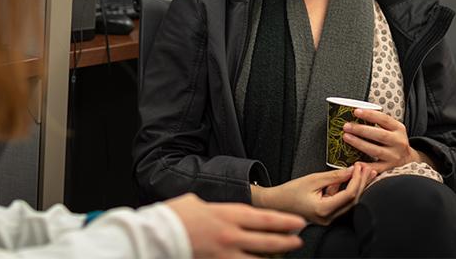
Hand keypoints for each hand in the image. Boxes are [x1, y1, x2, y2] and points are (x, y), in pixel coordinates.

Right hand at [165, 193, 305, 257]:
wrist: (158, 235)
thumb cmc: (173, 216)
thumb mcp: (194, 202)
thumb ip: (209, 207)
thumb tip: (209, 208)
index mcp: (226, 214)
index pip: (263, 218)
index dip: (283, 221)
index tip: (297, 222)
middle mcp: (230, 234)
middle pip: (266, 240)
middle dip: (286, 241)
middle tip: (298, 241)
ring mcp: (225, 254)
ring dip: (273, 258)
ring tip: (283, 257)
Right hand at [249, 164, 375, 224]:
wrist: (277, 203)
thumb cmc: (290, 192)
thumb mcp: (313, 179)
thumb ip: (334, 176)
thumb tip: (352, 171)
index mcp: (324, 210)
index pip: (349, 195)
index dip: (357, 179)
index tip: (360, 166)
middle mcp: (329, 218)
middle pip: (353, 200)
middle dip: (362, 183)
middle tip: (368, 168)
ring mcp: (329, 218)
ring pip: (349, 203)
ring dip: (357, 187)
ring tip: (364, 172)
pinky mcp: (327, 215)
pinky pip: (341, 203)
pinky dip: (347, 191)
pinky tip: (350, 178)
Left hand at [343, 109, 432, 173]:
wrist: (408, 159)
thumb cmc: (394, 139)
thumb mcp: (393, 128)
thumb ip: (379, 122)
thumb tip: (356, 113)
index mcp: (399, 129)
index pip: (384, 119)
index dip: (370, 115)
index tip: (356, 111)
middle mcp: (398, 142)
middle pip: (380, 135)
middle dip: (361, 130)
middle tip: (346, 126)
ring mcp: (394, 156)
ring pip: (376, 150)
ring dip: (359, 143)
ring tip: (346, 137)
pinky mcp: (389, 168)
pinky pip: (376, 167)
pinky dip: (365, 165)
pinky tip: (355, 161)